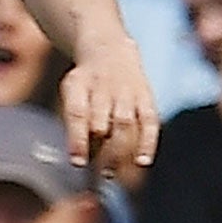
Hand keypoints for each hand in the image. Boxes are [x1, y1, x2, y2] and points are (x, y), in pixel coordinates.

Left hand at [58, 33, 157, 171]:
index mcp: (78, 84)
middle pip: (101, 122)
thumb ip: (75, 123)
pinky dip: (148, 142)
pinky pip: (149, 121)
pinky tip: (143, 161)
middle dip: (100, 150)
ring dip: (120, 151)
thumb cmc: (86, 82)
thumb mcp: (71, 92)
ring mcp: (126, 91)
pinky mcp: (146, 97)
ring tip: (112, 173)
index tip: (77, 163)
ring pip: (125, 124)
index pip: (77, 114)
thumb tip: (79, 160)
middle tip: (98, 173)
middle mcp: (103, 87)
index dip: (78, 139)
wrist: (109, 48)